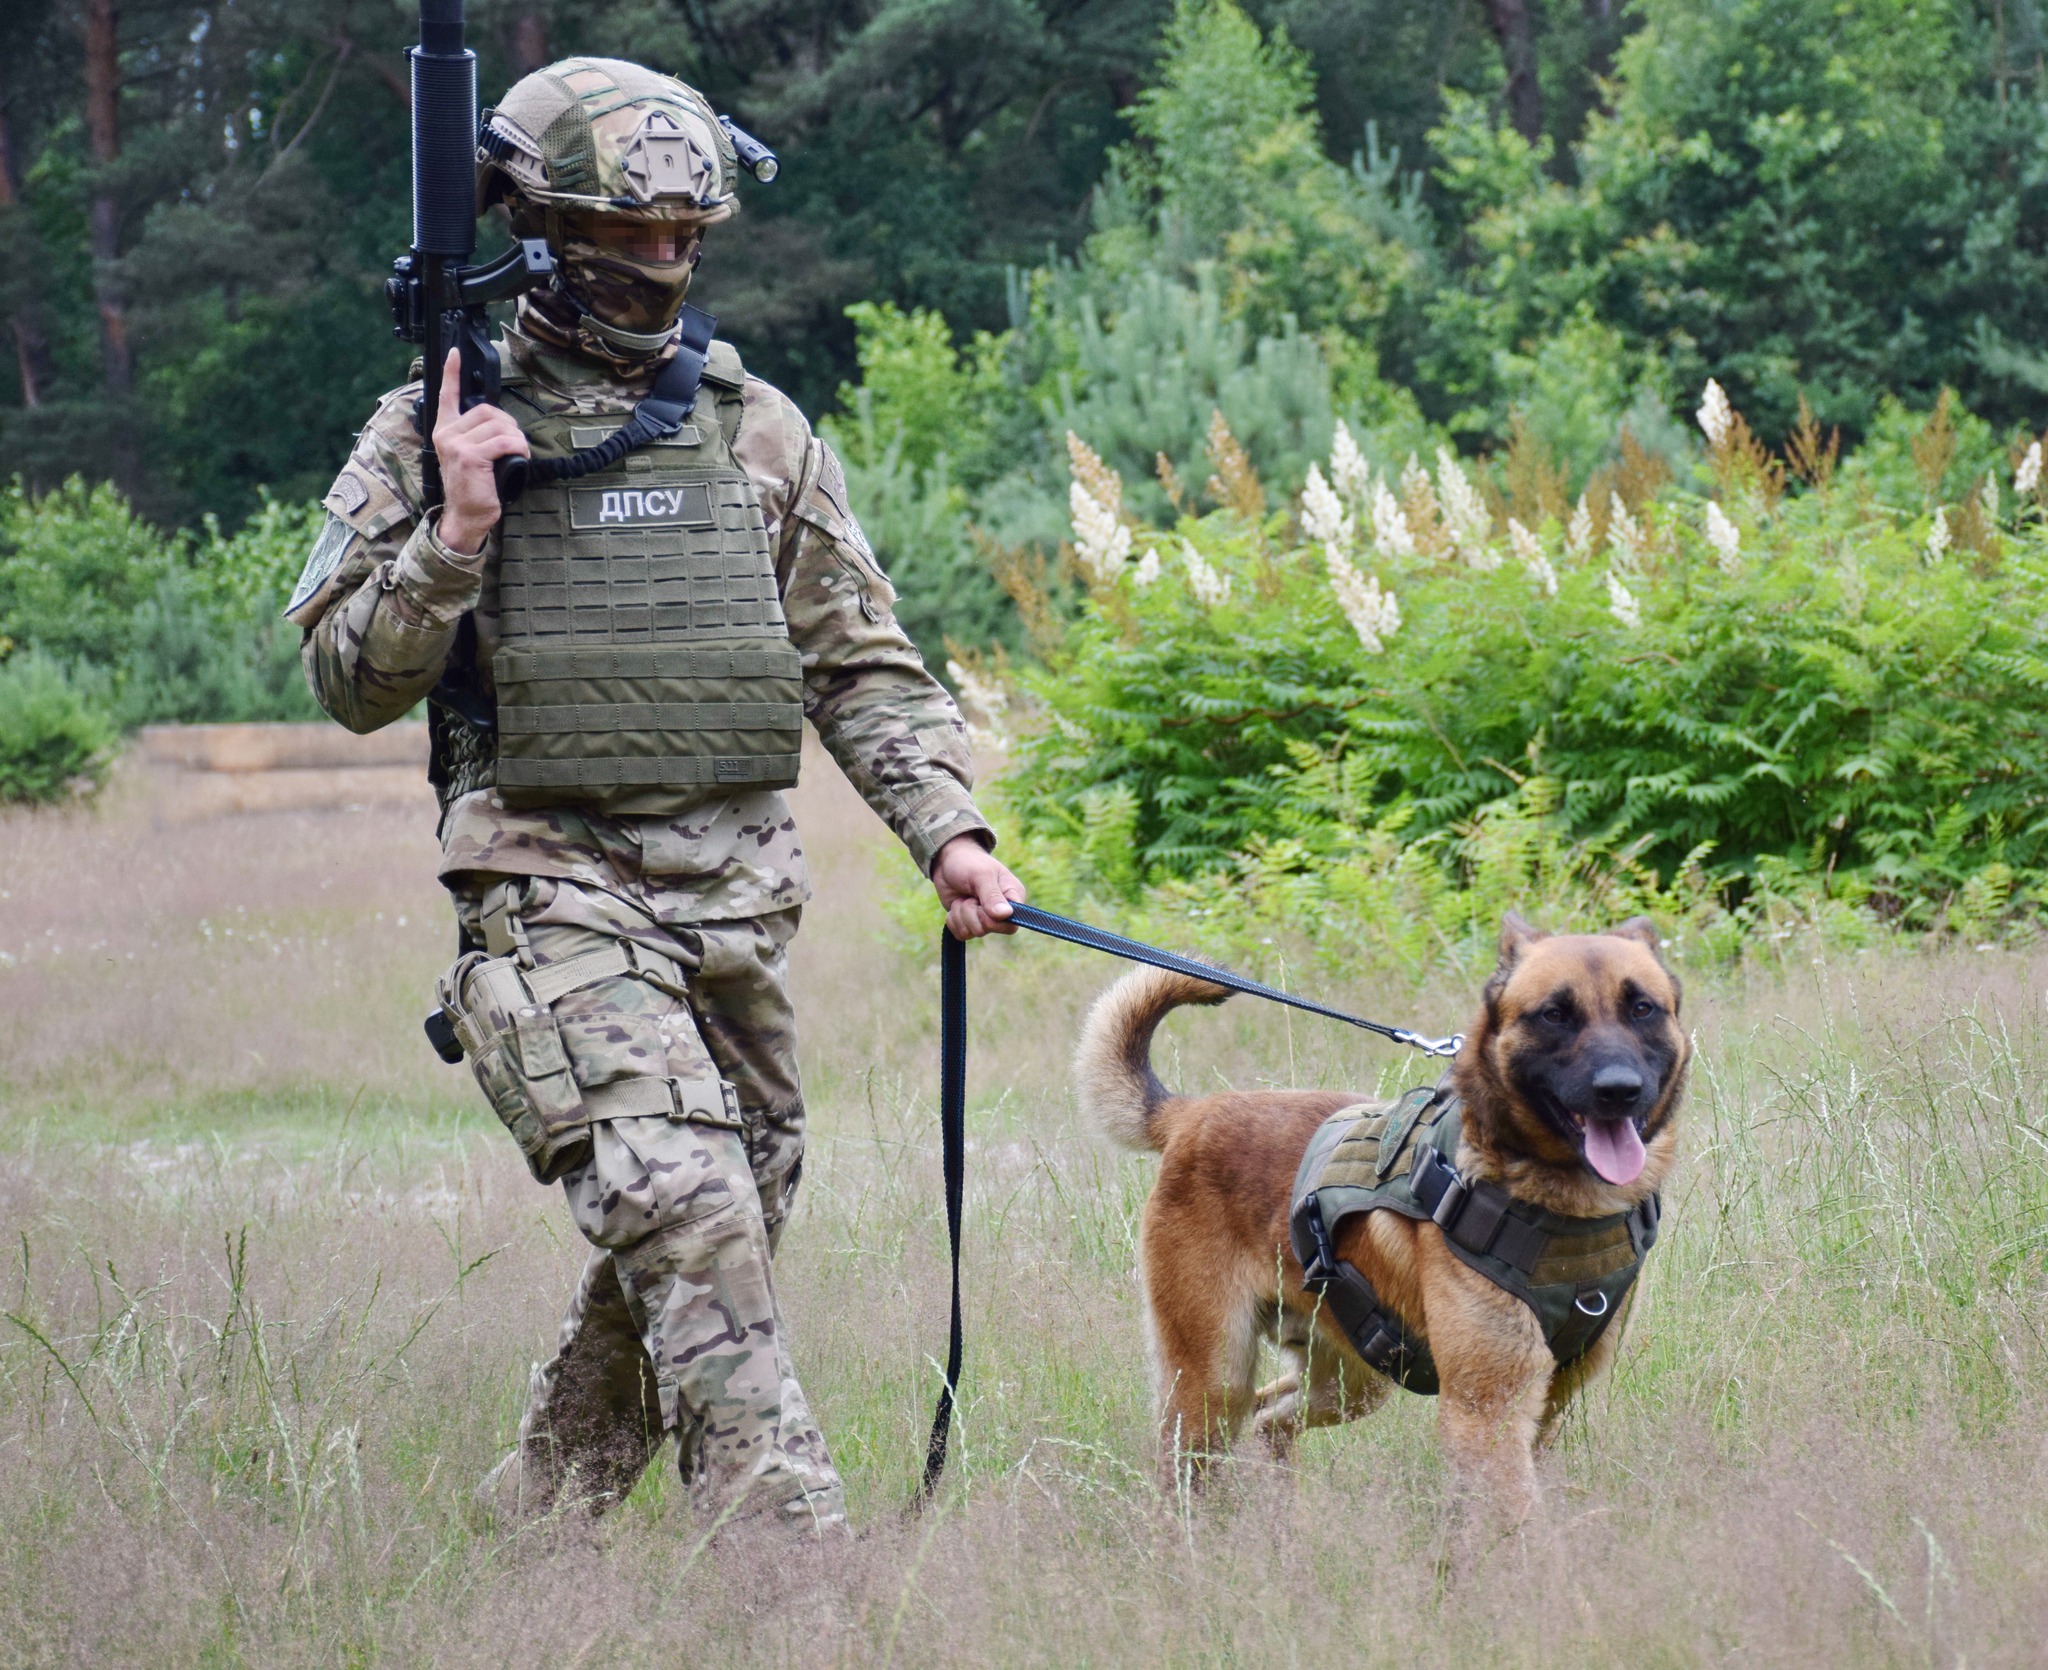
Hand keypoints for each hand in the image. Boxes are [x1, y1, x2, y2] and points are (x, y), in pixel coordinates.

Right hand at [431, 348, 529, 554]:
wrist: (465, 516)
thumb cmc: (472, 488)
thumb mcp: (470, 457)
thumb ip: (476, 436)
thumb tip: (498, 423)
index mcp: (445, 431)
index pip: (447, 395)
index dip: (452, 373)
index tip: (455, 353)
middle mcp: (446, 434)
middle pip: (487, 411)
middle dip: (508, 425)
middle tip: (514, 444)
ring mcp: (456, 444)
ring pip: (498, 425)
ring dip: (516, 438)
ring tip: (517, 454)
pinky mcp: (470, 456)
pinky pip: (504, 441)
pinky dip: (519, 447)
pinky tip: (520, 457)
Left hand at [931, 834, 1025, 939]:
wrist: (947, 861)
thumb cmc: (969, 862)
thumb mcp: (981, 875)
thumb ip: (992, 896)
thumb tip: (1006, 914)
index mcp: (1013, 897)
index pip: (1011, 924)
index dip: (993, 920)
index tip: (981, 904)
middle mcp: (1001, 912)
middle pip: (988, 929)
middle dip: (972, 912)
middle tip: (970, 896)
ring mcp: (983, 918)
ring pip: (972, 932)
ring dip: (960, 913)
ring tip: (963, 897)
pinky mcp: (968, 922)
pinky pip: (960, 934)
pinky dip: (953, 920)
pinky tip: (956, 905)